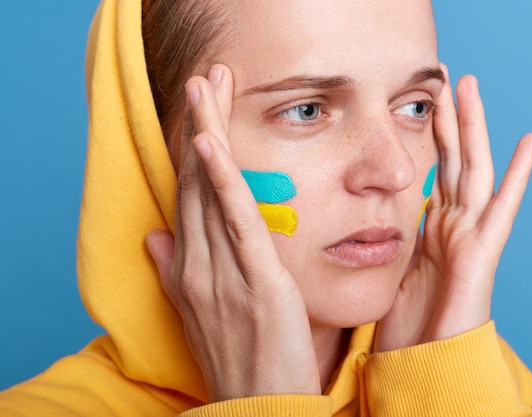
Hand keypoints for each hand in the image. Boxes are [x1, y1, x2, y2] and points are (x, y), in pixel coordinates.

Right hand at [145, 65, 320, 401]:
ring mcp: (221, 273)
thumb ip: (175, 272)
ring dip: (208, 134)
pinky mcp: (255, 282)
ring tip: (208, 85)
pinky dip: (223, 180)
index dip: (194, 148)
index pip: (189, 195)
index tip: (201, 108)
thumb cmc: (238, 360)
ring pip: (209, 191)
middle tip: (208, 76)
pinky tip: (212, 143)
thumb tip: (156, 236)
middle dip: (200, 125)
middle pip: (196, 181)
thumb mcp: (199, 315)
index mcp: (189, 269)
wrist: (259, 411)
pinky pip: (236, 223)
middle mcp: (197, 265)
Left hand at [374, 66, 531, 351]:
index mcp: (430, 229)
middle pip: (452, 160)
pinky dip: (519, 176)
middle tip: (446, 80)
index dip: (427, 137)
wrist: (421, 366)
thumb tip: (368, 215)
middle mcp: (451, 226)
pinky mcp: (482, 254)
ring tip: (472, 88)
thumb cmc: (404, 325)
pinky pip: (502, 208)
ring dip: (474, 128)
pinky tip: (529, 142)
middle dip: (449, 120)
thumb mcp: (390, 269)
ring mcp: (469, 237)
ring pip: (474, 170)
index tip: (419, 104)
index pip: (432, 172)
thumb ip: (390, 238)